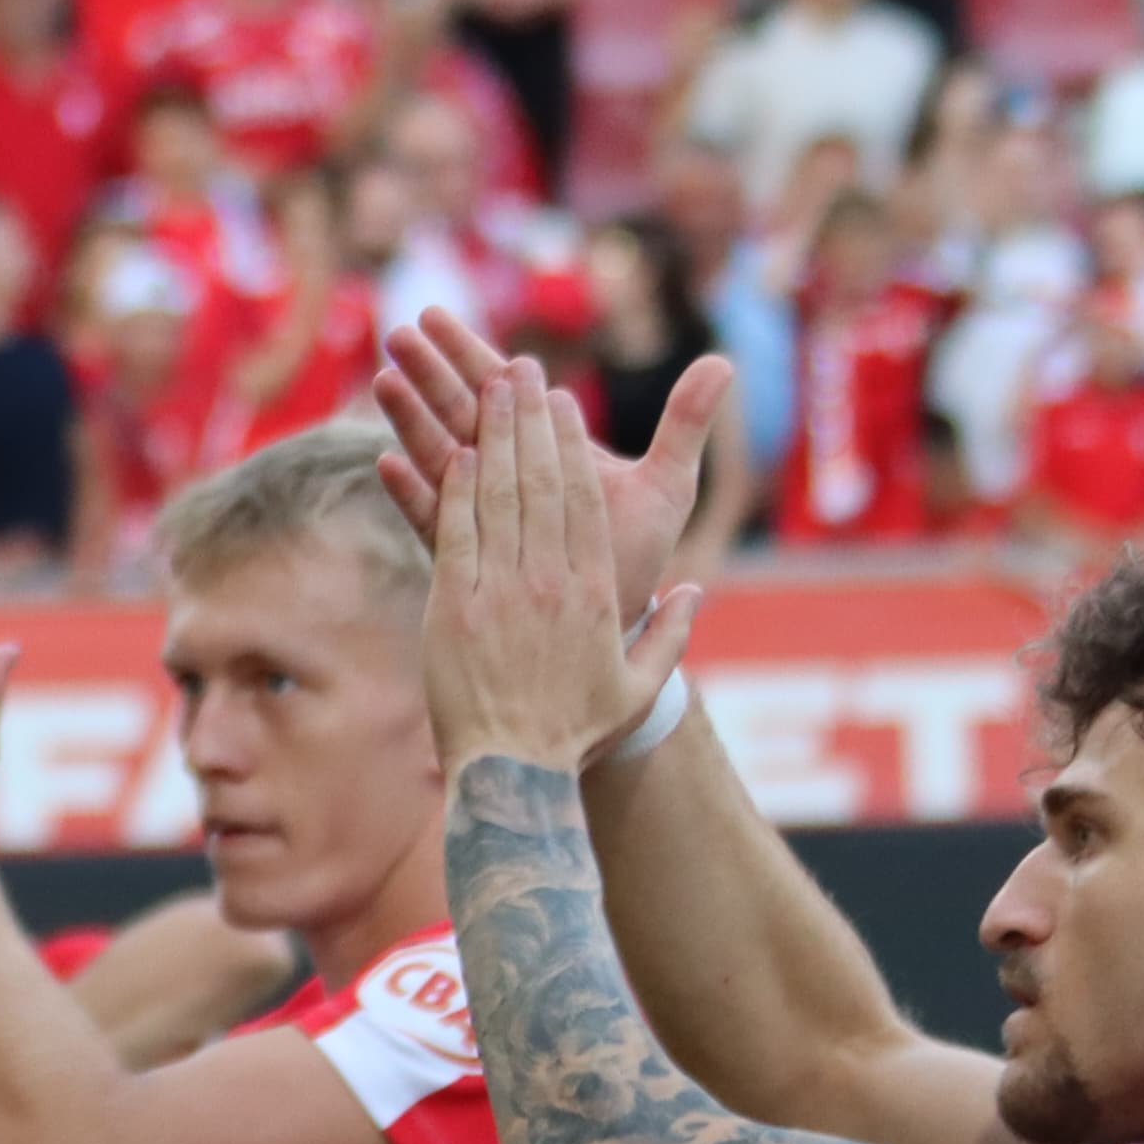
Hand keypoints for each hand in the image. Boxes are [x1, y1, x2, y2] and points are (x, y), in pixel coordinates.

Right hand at [370, 304, 733, 619]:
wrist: (618, 623)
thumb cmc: (636, 552)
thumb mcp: (666, 485)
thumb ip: (684, 424)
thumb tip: (723, 361)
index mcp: (544, 449)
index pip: (501, 389)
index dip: (469, 351)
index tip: (437, 313)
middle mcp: (505, 476)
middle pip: (460, 413)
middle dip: (430, 372)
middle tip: (402, 331)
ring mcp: (481, 515)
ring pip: (440, 457)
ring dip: (411, 420)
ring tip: (386, 381)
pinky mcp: (466, 558)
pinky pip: (433, 522)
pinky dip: (413, 494)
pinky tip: (387, 465)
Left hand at [420, 359, 696, 774]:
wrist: (514, 773)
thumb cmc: (575, 731)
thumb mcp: (638, 685)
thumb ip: (670, 635)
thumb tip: (694, 593)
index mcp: (595, 592)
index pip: (584, 501)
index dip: (570, 446)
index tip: (559, 402)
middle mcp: (549, 582)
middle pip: (541, 483)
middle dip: (528, 420)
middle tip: (517, 370)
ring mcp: (498, 592)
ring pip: (497, 498)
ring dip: (490, 437)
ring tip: (482, 388)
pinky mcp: (451, 609)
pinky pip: (452, 535)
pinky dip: (450, 490)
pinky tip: (450, 450)